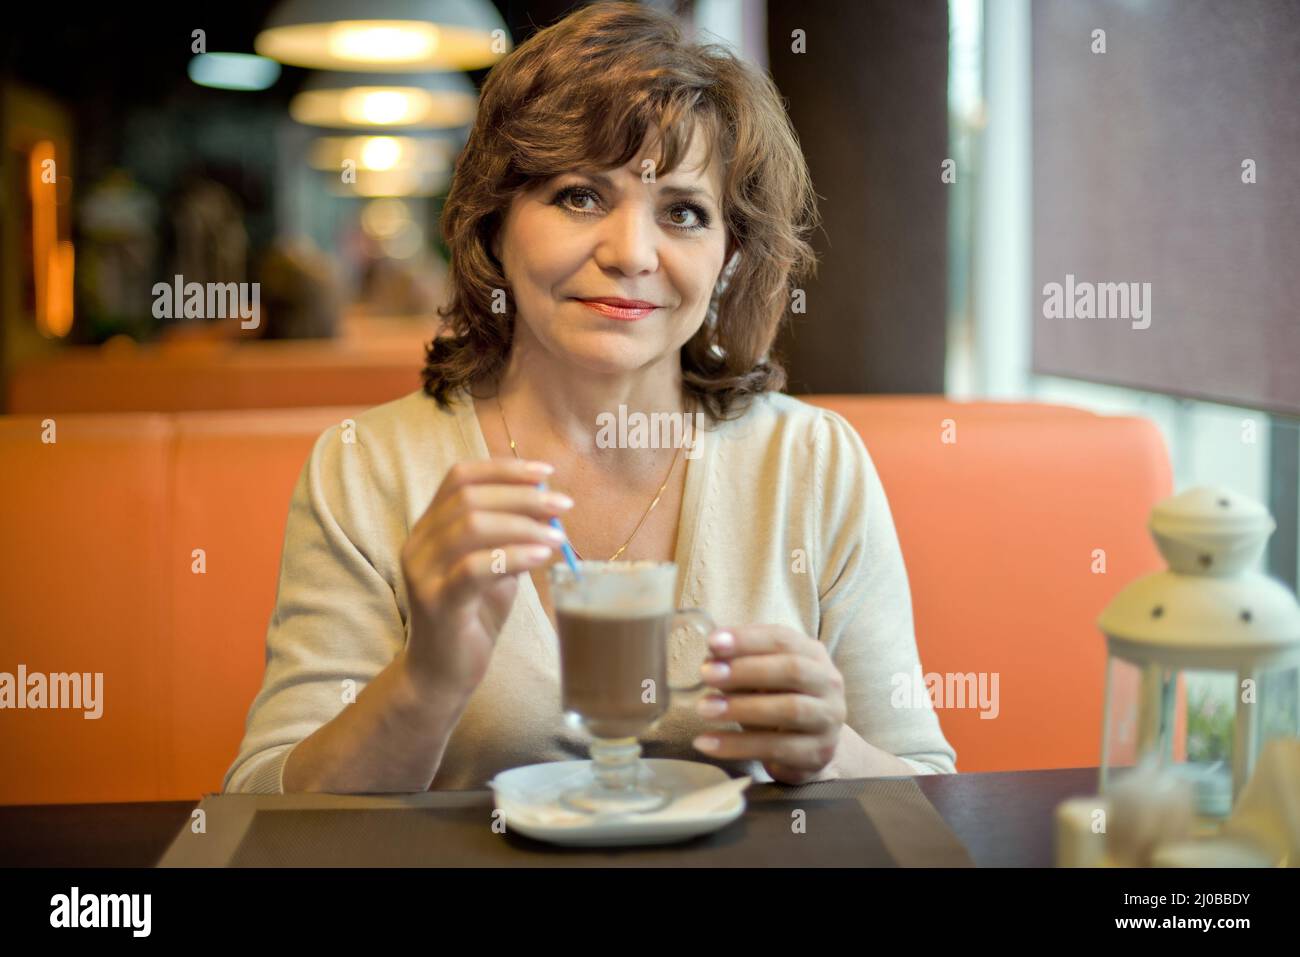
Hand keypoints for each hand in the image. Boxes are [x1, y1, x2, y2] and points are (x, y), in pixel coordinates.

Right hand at [399, 457, 572, 700]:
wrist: (443, 674)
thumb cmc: (473, 616)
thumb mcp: (495, 568)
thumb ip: (512, 537)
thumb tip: (548, 506)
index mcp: (429, 527)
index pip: (460, 477)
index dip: (504, 469)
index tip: (546, 474)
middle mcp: (419, 543)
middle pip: (468, 497)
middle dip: (522, 496)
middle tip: (562, 506)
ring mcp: (423, 572)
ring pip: (471, 527)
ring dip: (523, 525)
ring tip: (558, 537)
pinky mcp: (436, 602)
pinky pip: (474, 568)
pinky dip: (513, 556)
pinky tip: (541, 558)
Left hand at [690, 624, 847, 784]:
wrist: (811, 748)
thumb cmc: (778, 702)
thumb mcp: (761, 679)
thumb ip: (740, 665)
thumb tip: (711, 659)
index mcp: (813, 654)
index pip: (782, 639)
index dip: (747, 639)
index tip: (712, 642)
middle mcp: (828, 683)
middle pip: (792, 670)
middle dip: (745, 670)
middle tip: (706, 674)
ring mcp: (827, 719)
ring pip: (788, 709)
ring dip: (741, 708)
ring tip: (704, 708)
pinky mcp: (817, 752)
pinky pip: (776, 748)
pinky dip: (738, 745)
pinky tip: (708, 743)